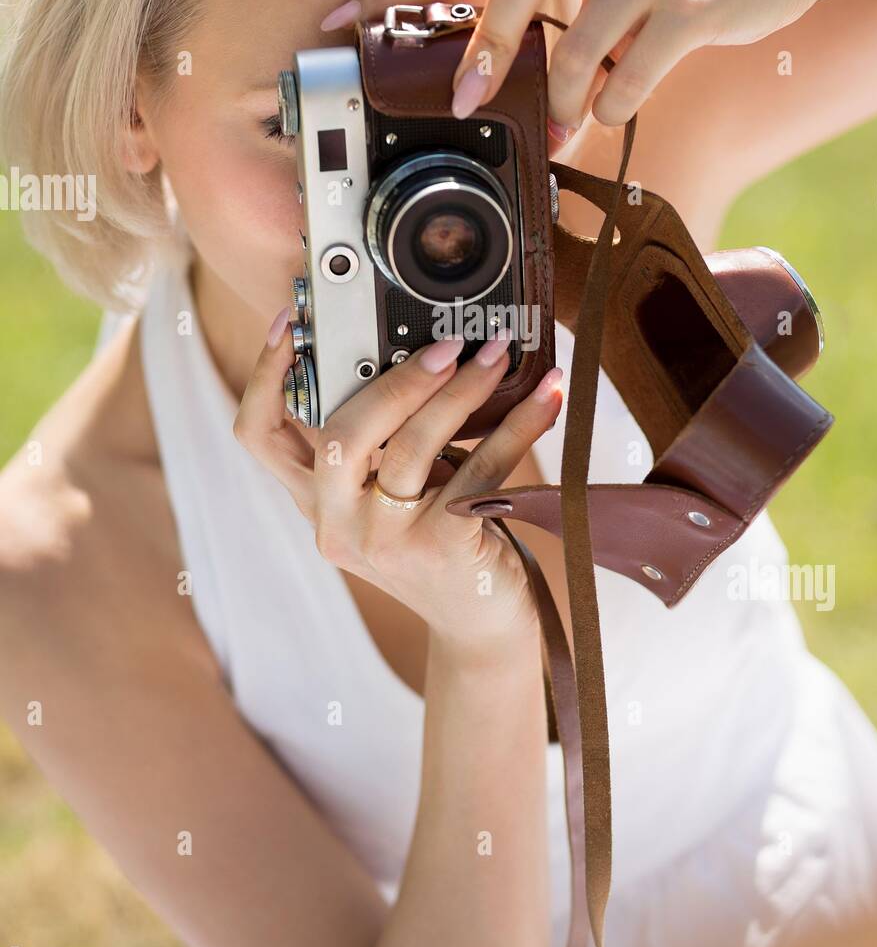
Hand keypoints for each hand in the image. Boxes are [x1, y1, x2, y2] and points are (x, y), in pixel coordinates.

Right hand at [232, 312, 564, 656]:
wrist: (482, 627)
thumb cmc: (440, 543)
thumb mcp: (392, 494)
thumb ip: (381, 442)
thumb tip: (412, 349)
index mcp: (316, 501)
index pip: (259, 435)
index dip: (265, 374)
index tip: (291, 319)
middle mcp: (336, 525)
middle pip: (340, 433)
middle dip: (396, 378)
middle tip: (446, 343)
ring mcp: (384, 542)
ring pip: (412, 446)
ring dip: (463, 390)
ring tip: (498, 354)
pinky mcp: (440, 550)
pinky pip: (480, 470)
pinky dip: (518, 426)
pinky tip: (548, 398)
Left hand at [320, 0, 820, 144]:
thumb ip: (545, 2)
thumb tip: (480, 69)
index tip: (345, 24)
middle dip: (484, 52)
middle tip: (466, 103)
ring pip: (577, 47)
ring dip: (562, 103)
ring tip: (563, 129)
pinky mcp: (691, 3)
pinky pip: (634, 75)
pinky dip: (615, 108)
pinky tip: (616, 113)